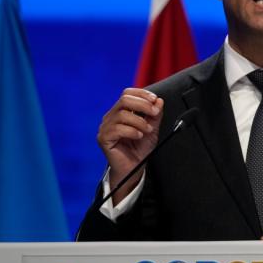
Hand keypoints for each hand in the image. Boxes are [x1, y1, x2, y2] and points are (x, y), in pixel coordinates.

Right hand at [97, 88, 163, 203]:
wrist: (134, 168)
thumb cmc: (140, 149)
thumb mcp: (152, 129)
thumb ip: (155, 115)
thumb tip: (159, 100)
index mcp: (120, 111)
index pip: (127, 94)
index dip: (141, 94)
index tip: (155, 100)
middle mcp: (111, 117)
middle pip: (124, 100)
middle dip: (143, 105)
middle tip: (155, 113)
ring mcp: (105, 127)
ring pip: (122, 114)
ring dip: (140, 121)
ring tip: (148, 131)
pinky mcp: (103, 138)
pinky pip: (117, 129)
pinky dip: (132, 131)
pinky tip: (139, 136)